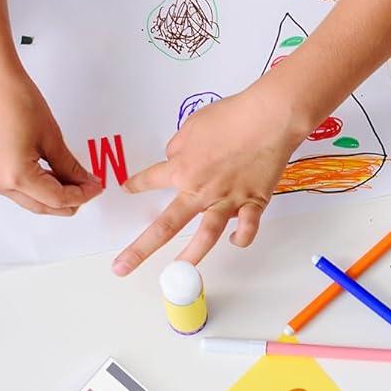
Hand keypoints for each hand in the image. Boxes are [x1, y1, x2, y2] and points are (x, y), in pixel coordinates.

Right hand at [0, 65, 101, 215]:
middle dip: (68, 200)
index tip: (96, 187)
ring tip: (74, 180)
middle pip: (42, 205)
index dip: (81, 195)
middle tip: (89, 187)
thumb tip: (85, 182)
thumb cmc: (15, 99)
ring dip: (52, 194)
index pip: (57, 199)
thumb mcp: (52, 138)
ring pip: (29, 200)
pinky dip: (36, 186)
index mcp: (15, 176)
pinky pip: (17, 189)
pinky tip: (53, 175)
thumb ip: (70, 167)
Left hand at [112, 80, 306, 274]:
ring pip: (205, 236)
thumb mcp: (193, 125)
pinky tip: (236, 240)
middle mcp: (200, 190)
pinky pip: (247, 228)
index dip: (137, 185)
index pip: (151, 180)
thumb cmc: (232, 116)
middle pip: (165, 225)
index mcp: (182, 168)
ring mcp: (227, 200)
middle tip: (122, 267)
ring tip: (178, 273)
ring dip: (191, 257)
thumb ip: (180, 146)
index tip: (128, 189)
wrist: (268, 119)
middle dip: (140, 249)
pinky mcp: (253, 202)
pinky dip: (242, 237)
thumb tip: (176, 156)